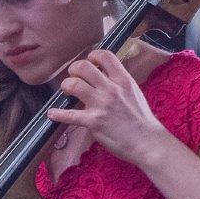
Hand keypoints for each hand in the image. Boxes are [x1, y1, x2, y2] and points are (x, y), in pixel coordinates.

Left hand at [48, 50, 174, 167]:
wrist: (147, 142)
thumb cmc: (141, 120)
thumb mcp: (134, 93)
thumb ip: (119, 83)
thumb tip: (104, 77)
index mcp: (123, 80)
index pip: (105, 56)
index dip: (92, 56)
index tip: (89, 63)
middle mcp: (111, 89)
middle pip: (83, 67)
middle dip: (74, 70)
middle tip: (73, 78)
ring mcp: (102, 105)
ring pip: (74, 85)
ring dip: (66, 87)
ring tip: (67, 93)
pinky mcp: (94, 122)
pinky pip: (69, 115)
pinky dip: (58, 114)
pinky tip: (52, 114)